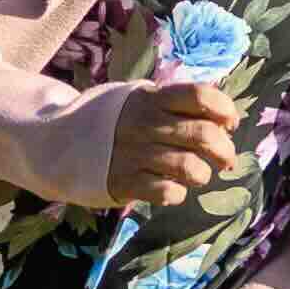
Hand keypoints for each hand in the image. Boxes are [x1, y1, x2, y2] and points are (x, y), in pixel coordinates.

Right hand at [103, 75, 241, 207]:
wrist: (61, 141)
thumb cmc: (115, 121)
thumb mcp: (140, 99)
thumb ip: (176, 105)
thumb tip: (224, 120)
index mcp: (152, 98)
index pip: (201, 95)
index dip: (225, 110)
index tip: (228, 123)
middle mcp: (145, 123)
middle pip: (203, 134)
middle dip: (224, 151)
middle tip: (225, 160)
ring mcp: (134, 153)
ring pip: (190, 167)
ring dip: (203, 175)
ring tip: (197, 175)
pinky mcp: (124, 181)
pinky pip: (167, 192)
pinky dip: (178, 193)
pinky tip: (172, 189)